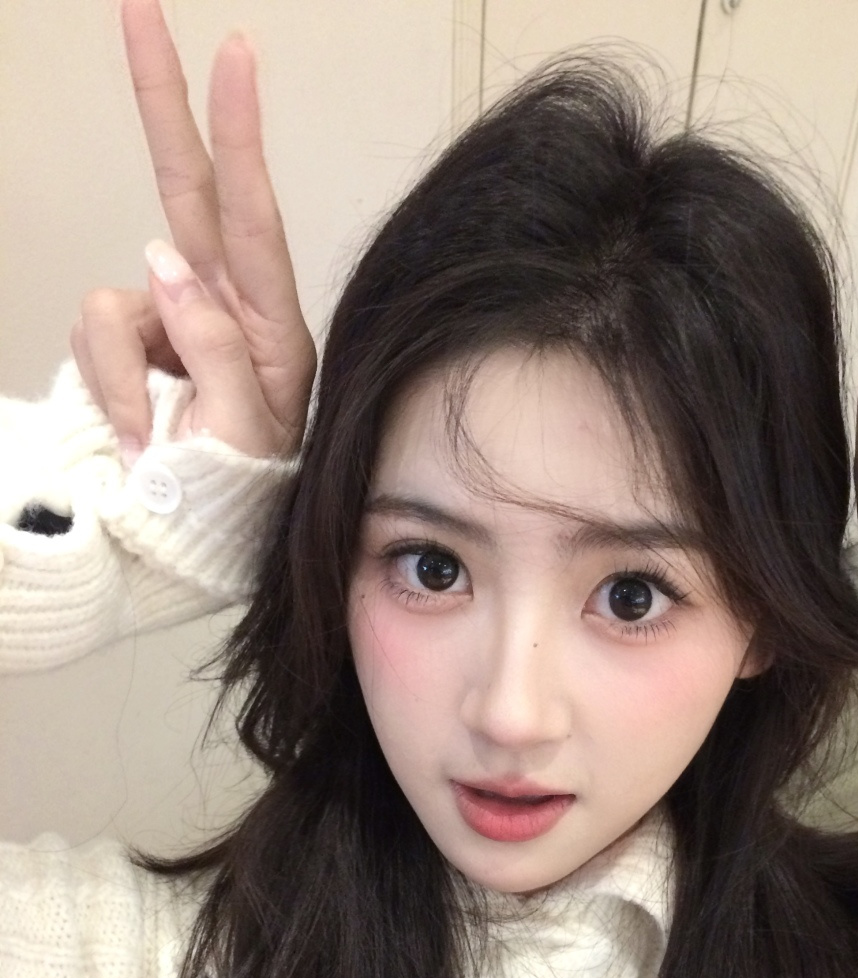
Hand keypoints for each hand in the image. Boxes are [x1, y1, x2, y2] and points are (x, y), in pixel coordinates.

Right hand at [70, 0, 315, 460]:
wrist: (195, 545)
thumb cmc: (241, 498)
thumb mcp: (246, 437)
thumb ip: (212, 349)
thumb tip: (162, 261)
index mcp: (270, 326)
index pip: (253, 216)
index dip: (239, 134)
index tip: (237, 52)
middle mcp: (219, 306)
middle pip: (185, 188)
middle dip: (162, 103)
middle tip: (139, 7)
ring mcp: (165, 320)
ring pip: (109, 300)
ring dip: (118, 374)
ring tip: (152, 437)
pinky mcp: (126, 342)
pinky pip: (89, 335)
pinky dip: (102, 385)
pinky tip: (133, 427)